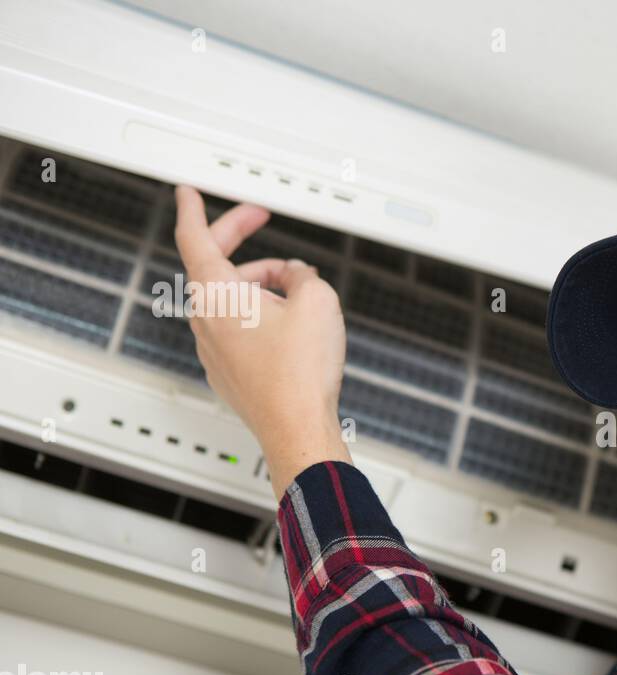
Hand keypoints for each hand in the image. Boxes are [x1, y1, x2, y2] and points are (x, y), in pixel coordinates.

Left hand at [173, 185, 351, 499]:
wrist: (298, 429)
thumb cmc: (300, 375)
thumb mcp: (319, 301)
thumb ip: (304, 274)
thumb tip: (297, 276)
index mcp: (217, 295)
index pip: (194, 237)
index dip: (193, 209)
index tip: (188, 193)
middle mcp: (206, 321)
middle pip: (219, 267)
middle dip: (242, 242)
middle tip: (258, 222)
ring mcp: (214, 349)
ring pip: (232, 300)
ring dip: (260, 287)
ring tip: (300, 294)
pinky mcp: (228, 372)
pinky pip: (239, 330)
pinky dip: (261, 318)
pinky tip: (293, 330)